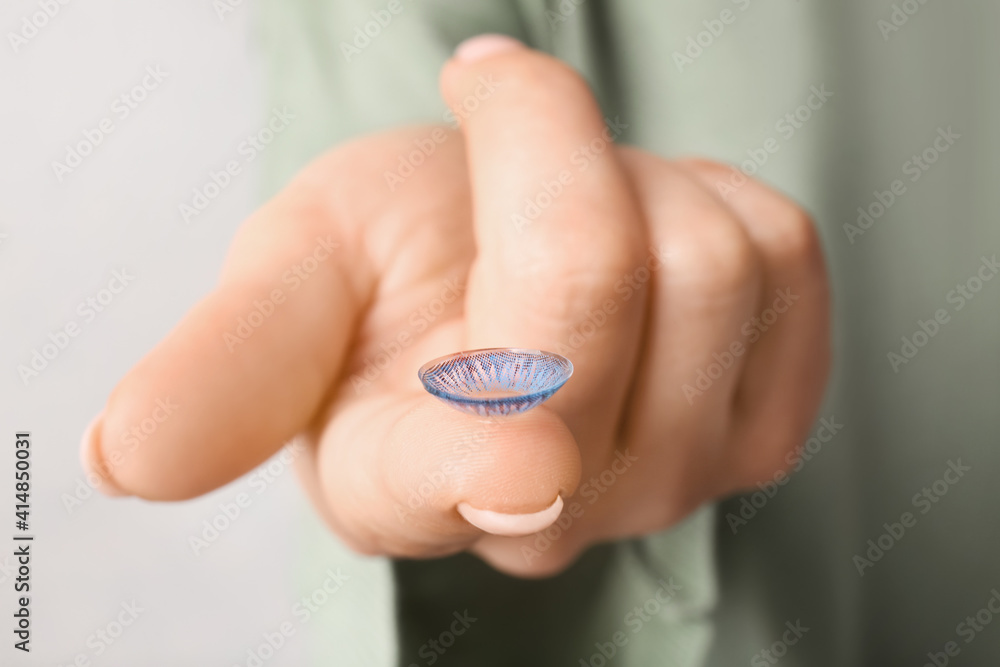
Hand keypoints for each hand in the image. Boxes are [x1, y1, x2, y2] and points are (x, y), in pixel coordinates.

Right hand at [82, 35, 828, 576]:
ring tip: (576, 204)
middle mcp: (550, 510)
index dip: (491, 456)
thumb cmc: (389, 267)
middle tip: (494, 132)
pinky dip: (708, 199)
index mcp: (402, 481)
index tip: (513, 457)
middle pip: (604, 285)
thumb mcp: (294, 274)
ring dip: (631, 177)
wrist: (493, 269)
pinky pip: (784, 258)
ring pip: (714, 261)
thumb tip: (121, 457)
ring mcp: (673, 477)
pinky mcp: (759, 426)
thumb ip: (228, 362)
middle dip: (540, 145)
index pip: (471, 478)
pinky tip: (649, 234)